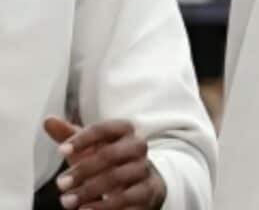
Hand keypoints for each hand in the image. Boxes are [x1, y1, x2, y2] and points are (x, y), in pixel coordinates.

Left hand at [43, 117, 166, 209]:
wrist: (140, 184)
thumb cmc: (109, 162)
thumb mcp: (90, 148)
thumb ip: (70, 136)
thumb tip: (48, 121)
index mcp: (125, 131)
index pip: (105, 129)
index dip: (83, 138)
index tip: (61, 150)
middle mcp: (138, 147)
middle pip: (112, 154)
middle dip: (84, 169)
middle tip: (60, 184)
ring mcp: (144, 170)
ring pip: (119, 177)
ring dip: (89, 190)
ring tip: (67, 201)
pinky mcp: (148, 192)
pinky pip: (127, 199)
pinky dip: (104, 207)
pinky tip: (85, 209)